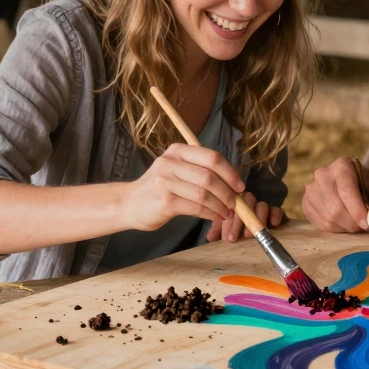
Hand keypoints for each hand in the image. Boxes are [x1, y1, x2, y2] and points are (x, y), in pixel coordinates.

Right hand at [122, 143, 245, 231]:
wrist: (129, 204)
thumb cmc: (158, 188)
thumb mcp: (175, 169)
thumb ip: (199, 170)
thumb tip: (232, 181)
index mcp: (177, 151)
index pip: (212, 157)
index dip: (230, 172)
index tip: (240, 185)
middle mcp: (170, 162)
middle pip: (210, 175)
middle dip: (228, 191)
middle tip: (236, 202)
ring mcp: (165, 181)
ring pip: (204, 193)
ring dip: (221, 205)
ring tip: (227, 212)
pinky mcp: (164, 201)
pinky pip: (196, 207)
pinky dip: (211, 213)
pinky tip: (216, 216)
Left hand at [207, 191, 284, 242]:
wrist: (257, 231)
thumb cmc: (237, 228)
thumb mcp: (225, 228)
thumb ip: (218, 230)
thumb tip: (210, 237)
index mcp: (235, 203)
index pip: (232, 207)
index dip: (229, 222)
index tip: (226, 238)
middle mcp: (248, 202)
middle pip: (246, 204)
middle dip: (239, 222)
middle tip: (234, 238)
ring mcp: (262, 206)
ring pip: (261, 206)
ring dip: (256, 220)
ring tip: (250, 235)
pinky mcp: (275, 211)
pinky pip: (276, 209)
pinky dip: (275, 215)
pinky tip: (273, 224)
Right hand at [302, 156, 368, 232]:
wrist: (352, 182)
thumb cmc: (366, 186)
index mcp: (342, 165)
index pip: (346, 191)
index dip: (357, 210)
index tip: (367, 224)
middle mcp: (322, 174)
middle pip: (335, 207)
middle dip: (352, 222)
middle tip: (363, 226)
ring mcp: (311, 189)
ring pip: (328, 218)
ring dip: (345, 227)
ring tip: (354, 222)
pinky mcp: (306, 204)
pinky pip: (320, 224)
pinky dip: (335, 228)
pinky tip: (343, 222)